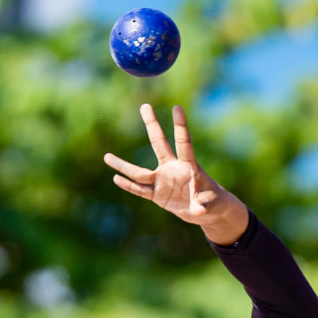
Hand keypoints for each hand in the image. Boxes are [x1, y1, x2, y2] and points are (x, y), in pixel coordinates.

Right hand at [104, 104, 248, 244]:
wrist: (205, 211)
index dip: (180, 127)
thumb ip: (202, 206)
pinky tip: (116, 179)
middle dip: (152, 125)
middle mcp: (173, 169)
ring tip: (106, 156)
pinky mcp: (157, 194)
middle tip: (145, 106)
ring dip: (123, 166)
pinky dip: (128, 186)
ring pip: (139, 173)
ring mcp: (163, 180)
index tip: (177, 107)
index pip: (183, 143)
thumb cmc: (212, 203)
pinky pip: (140, 190)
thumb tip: (198, 211)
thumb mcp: (209, 205)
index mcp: (189, 166)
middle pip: (159, 144)